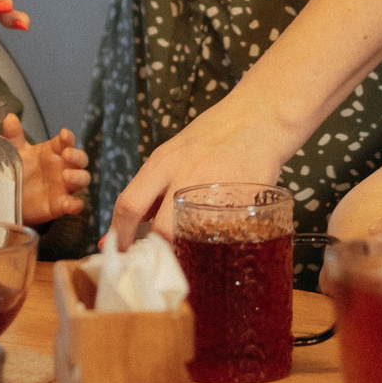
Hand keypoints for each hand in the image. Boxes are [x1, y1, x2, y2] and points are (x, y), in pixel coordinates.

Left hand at [4, 112, 90, 223]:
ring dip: (79, 177)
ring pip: (82, 180)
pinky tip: (72, 204)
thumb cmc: (16, 171)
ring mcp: (63, 187)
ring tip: (66, 176)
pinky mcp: (60, 205)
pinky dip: (76, 204)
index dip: (68, 138)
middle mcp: (62, 167)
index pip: (65, 141)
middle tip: (67, 154)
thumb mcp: (13, 152)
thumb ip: (12, 135)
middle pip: (80, 159)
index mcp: (52, 151)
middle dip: (77, 156)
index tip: (64, 135)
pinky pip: (74, 204)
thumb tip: (9, 117)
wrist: (7, 198)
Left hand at [110, 98, 293, 246]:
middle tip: (153, 266)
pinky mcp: (244, 202)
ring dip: (189, 251)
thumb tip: (140, 219)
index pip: (129, 205)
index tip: (120, 251)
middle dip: (155, 253)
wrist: (261, 116)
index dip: (120, 235)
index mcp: (163, 163)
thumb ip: (158, 183)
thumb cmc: (216, 132)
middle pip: (160, 230)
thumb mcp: (176, 150)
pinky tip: (220, 246)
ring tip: (188, 260)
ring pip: (194, 236)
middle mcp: (185, 178)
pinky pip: (226, 233)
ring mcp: (216, 191)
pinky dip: (220, 243)